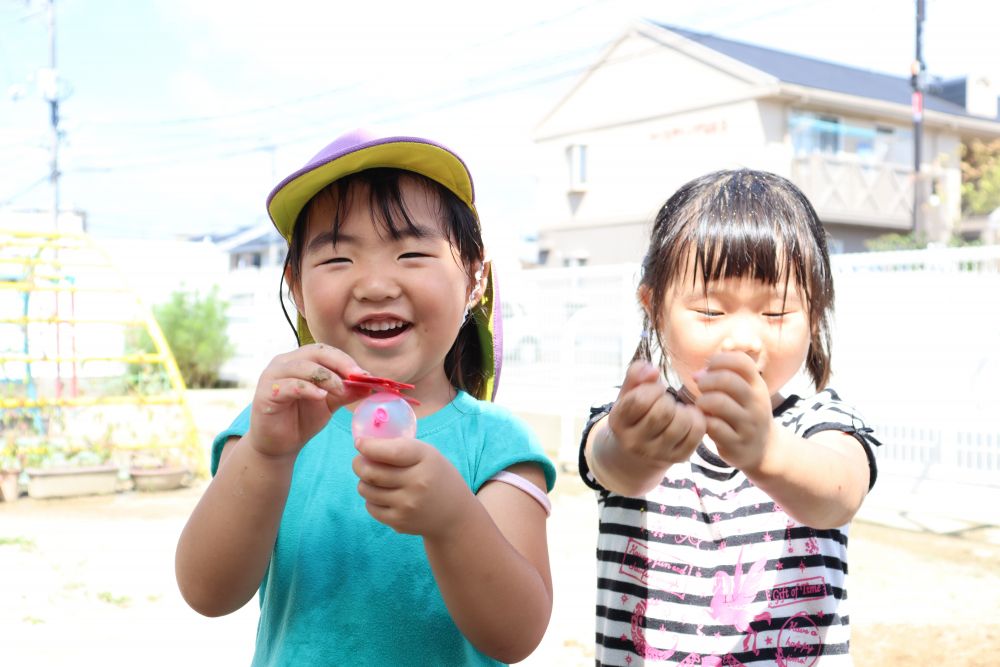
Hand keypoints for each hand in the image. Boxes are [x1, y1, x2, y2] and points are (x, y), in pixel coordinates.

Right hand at [246, 343, 368, 458]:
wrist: (278, 444)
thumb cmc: (302, 419)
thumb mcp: (329, 403)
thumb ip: (346, 392)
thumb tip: (369, 384)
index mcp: (299, 360)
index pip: (324, 351)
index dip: (345, 360)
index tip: (364, 374)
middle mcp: (284, 363)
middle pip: (315, 353)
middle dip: (339, 363)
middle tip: (357, 377)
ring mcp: (273, 376)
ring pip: (302, 367)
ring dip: (326, 376)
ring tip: (341, 390)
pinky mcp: (266, 393)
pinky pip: (289, 385)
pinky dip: (308, 389)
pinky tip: (321, 396)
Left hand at [352, 436, 473, 537]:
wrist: (454, 515)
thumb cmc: (436, 477)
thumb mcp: (428, 455)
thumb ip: (400, 447)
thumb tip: (364, 444)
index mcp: (426, 459)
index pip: (391, 451)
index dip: (369, 447)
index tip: (359, 443)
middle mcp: (417, 482)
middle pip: (372, 472)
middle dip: (358, 464)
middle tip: (359, 461)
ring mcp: (408, 504)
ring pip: (367, 489)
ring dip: (364, 482)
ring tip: (372, 479)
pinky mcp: (399, 521)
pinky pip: (370, 507)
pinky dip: (370, 498)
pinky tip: (381, 495)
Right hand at [606, 361, 705, 466]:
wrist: (636, 452)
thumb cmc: (634, 414)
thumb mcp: (627, 392)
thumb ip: (636, 374)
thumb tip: (653, 372)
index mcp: (618, 423)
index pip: (640, 400)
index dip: (653, 389)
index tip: (654, 390)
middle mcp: (634, 442)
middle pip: (663, 413)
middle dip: (668, 400)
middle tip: (666, 400)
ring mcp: (656, 453)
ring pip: (681, 425)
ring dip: (683, 410)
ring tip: (676, 409)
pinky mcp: (676, 458)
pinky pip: (696, 435)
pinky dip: (697, 420)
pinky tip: (688, 416)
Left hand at [694, 351, 775, 471]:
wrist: (763, 449)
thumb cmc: (744, 414)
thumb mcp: (745, 392)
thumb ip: (724, 376)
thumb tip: (698, 374)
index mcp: (758, 386)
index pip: (742, 361)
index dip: (719, 360)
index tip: (709, 369)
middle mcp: (757, 403)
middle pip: (728, 380)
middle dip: (707, 380)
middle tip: (701, 388)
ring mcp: (748, 425)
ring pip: (719, 402)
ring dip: (702, 401)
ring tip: (701, 405)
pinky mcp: (736, 444)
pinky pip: (714, 426)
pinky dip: (703, 421)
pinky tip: (704, 421)